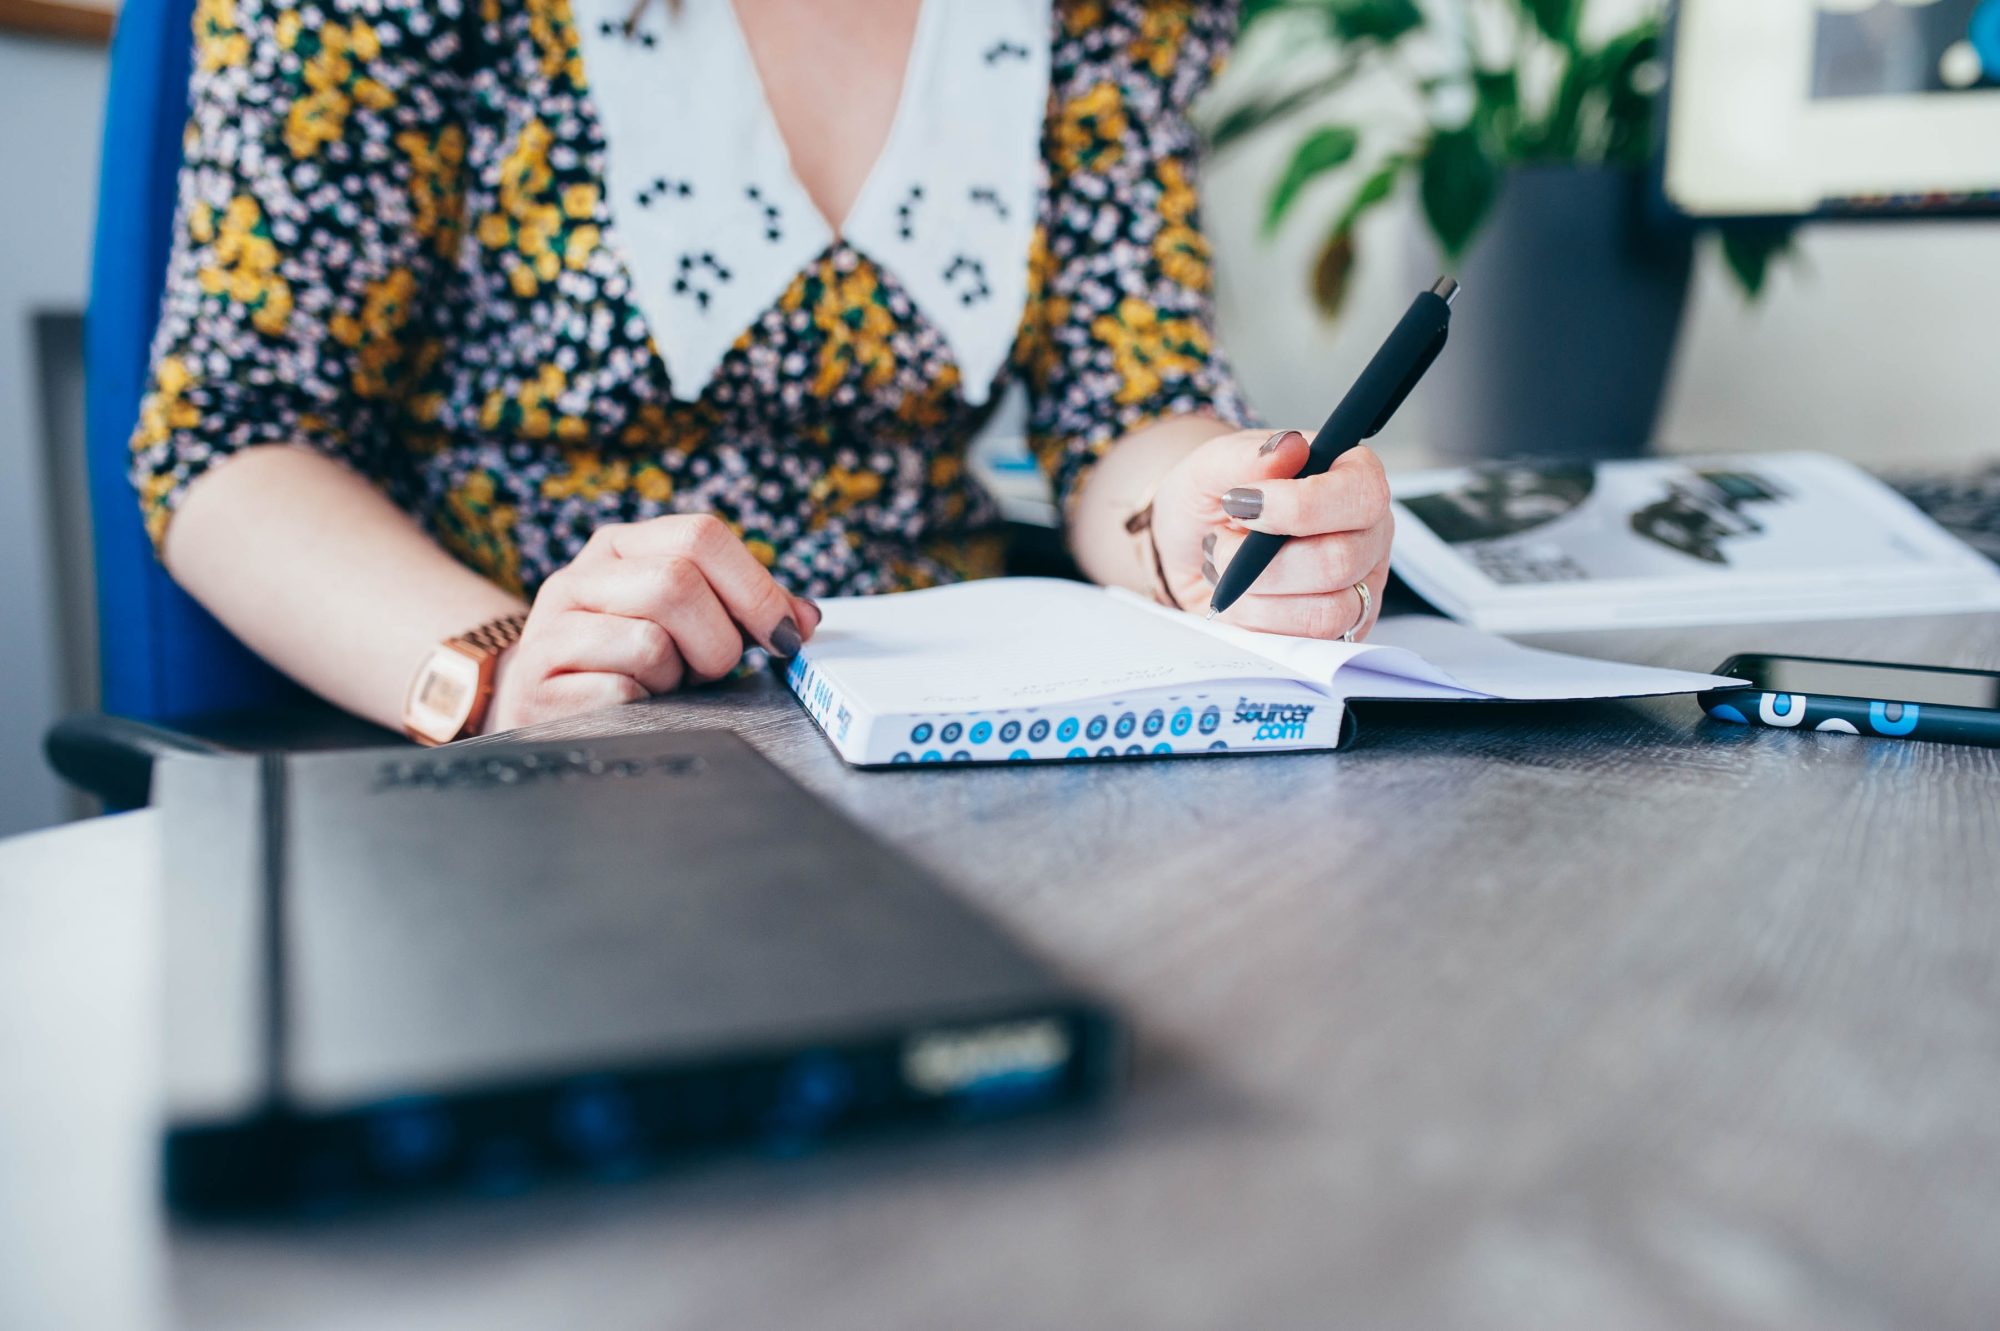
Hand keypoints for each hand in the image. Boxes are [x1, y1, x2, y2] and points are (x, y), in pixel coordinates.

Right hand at [485, 514, 820, 731]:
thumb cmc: (623, 661)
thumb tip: (805, 617)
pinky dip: (644, 709)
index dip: (756, 588)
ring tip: (663, 686)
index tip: (786, 635)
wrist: (535, 703)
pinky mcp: (536, 686)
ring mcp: (551, 629)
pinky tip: (631, 709)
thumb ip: (743, 610)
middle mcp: (578, 577)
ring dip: (677, 677)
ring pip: (651, 641)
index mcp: (619, 547)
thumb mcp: (682, 621)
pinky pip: (621, 694)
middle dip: (718, 641)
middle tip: (712, 670)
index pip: (702, 536)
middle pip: (679, 583)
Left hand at [1149, 428, 1392, 639]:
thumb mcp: (1211, 467)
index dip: (1302, 507)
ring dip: (1257, 596)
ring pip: (1326, 611)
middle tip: (1222, 542)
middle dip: (1263, 563)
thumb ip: (1245, 455)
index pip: (1361, 495)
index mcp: (1351, 478)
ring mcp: (1358, 586)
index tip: (1244, 504)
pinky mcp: (1337, 630)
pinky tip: (1241, 598)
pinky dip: (1258, 622)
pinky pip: (1306, 642)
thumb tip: (1289, 446)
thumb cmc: (1212, 500)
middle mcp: (1366, 533)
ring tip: (1228, 570)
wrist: (1189, 547)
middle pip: (1341, 560)